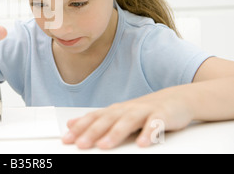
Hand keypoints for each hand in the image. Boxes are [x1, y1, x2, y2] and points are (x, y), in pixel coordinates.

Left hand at [62, 87, 193, 148]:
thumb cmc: (144, 111)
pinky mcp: (163, 115)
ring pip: (128, 121)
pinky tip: (142, 143)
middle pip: (107, 120)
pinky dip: (149, 133)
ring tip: (104, 145)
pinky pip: (156, 124)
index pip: (94, 118)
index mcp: (115, 111)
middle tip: (80, 144)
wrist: (177, 99)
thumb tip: (71, 123)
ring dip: (115, 133)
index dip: (80, 128)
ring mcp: (145, 111)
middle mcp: (127, 109)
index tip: (67, 139)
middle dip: (92, 132)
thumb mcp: (118, 115)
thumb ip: (96, 120)